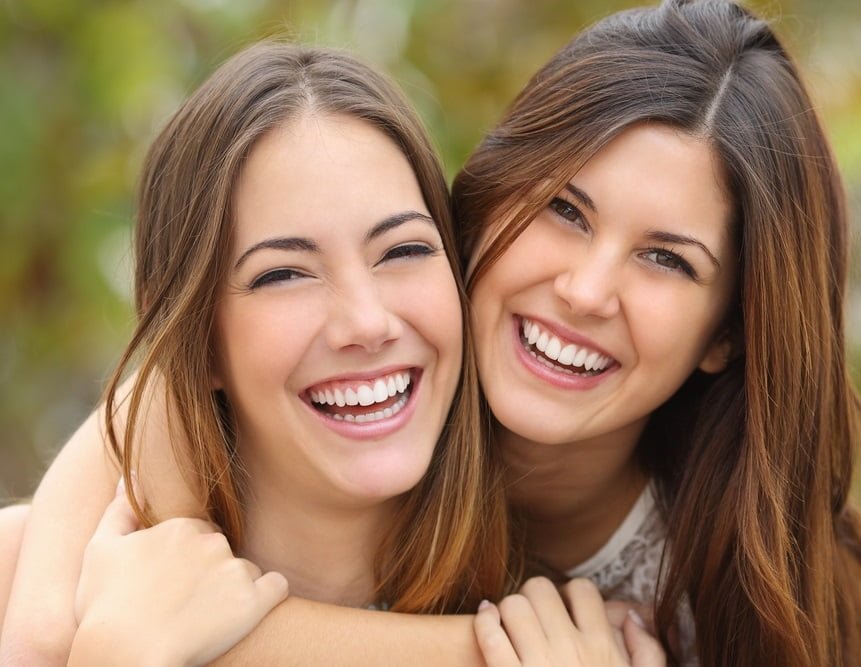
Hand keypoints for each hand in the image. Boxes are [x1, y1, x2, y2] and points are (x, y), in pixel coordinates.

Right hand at [71, 482, 288, 666]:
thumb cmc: (105, 607)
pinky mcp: (254, 601)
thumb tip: (129, 474)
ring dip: (235, 588)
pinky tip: (247, 613)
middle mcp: (213, 542)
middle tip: (188, 603)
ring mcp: (236, 570)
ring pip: (247, 571)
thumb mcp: (100, 551)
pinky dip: (267, 597)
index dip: (186, 559)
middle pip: (223, 552)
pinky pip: (277, 586)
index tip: (172, 584)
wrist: (124, 656)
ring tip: (209, 616)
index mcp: (181, 526)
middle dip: (211, 571)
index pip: (198, 534)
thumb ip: (120, 510)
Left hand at [474, 577, 664, 666]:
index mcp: (603, 649)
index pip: (583, 590)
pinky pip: (488, 634)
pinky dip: (485, 621)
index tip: (565, 608)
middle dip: (536, 596)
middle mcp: (570, 651)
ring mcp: (537, 666)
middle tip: (535, 614)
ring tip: (512, 622)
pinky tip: (488, 620)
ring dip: (509, 608)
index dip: (571, 593)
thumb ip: (648, 653)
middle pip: (542, 589)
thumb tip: (632, 616)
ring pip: (513, 605)